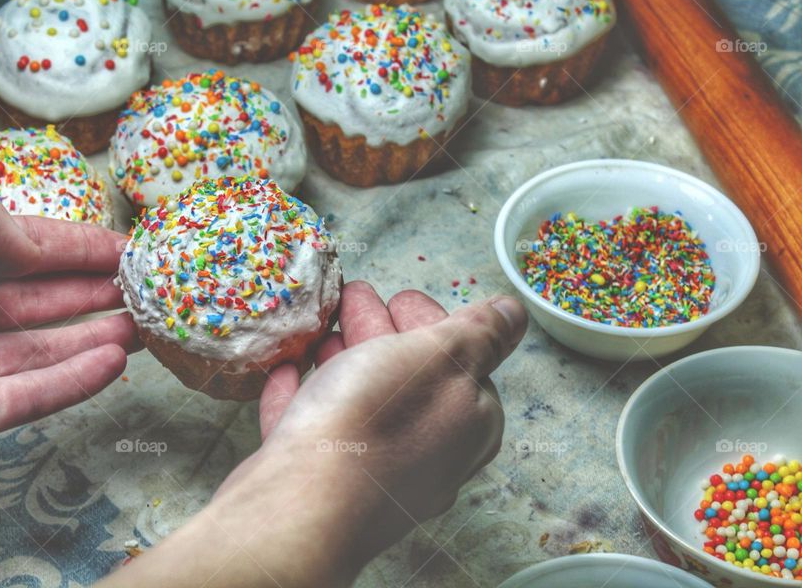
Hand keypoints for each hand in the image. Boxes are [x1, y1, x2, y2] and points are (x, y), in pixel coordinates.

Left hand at [0, 177, 139, 463]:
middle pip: (45, 302)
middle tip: (147, 289)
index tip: (130, 249)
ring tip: (145, 326)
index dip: (81, 249)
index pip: (31, 252)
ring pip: (47, 350)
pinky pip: (34, 395)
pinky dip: (78, 380)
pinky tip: (117, 361)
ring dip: (98, 337)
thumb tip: (38, 246)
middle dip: (97, 293)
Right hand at [101, 282, 525, 587]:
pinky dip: (304, 394)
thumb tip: (514, 312)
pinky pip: (317, 428)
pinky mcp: (323, 483)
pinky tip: (288, 371)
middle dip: (383, 334)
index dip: (431, 322)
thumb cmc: (376, 420)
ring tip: (321, 330)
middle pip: (410, 378)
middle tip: (354, 300)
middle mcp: (431, 453)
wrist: (302, 502)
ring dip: (343, 360)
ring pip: (362, 402)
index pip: (462, 360)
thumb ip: (480, 332)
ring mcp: (375, 473)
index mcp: (470, 422)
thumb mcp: (439, 356)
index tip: (399, 299)